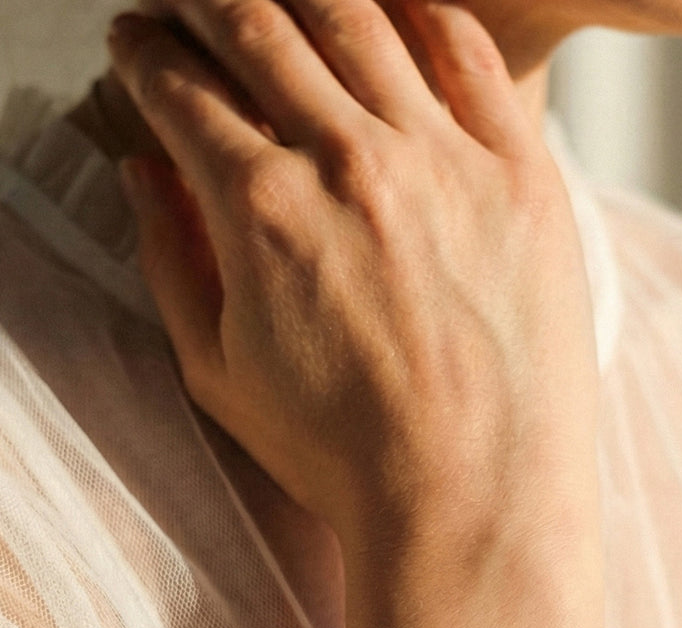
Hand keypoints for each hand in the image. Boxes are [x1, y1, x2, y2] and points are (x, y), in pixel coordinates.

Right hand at [108, 1, 602, 594]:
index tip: (138, 44)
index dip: (145, 53)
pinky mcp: (525, 179)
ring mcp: (446, 163)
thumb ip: (171, 262)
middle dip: (208, 2)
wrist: (474, 505)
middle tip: (196, 6)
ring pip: (357, 18)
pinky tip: (396, 14)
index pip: (180, 88)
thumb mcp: (221, 376)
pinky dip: (423, 13)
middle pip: (258, 28)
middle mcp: (350, 164)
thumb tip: (139, 172)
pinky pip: (470, 57)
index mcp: (262, 213)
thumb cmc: (346, 459)